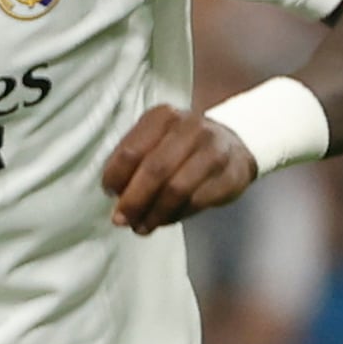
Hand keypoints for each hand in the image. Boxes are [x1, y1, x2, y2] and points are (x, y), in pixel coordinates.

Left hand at [100, 106, 260, 233]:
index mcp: (162, 117)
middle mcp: (190, 128)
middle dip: (134, 201)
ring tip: (142, 227)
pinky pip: (198, 201)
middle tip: (121, 220)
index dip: (115, 177)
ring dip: (154, 214)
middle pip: (155, 169)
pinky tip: (164, 220)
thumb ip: (130, 163)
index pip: (130, 150)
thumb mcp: (153, 142)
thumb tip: (115, 194)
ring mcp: (214, 149)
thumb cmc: (181, 147)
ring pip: (177, 188)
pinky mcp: (232, 173)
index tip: (110, 194)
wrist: (231, 143)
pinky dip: (176, 215)